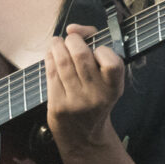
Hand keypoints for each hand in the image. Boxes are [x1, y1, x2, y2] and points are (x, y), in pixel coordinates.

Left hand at [45, 24, 124, 156]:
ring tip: (57, 43)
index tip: (96, 50)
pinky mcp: (57, 105)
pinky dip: (49, 58)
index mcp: (114, 88)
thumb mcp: (107, 79)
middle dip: (73, 40)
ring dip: (57, 45)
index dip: (102, 50)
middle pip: (81, 55)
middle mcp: (96, 96)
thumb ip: (96, 46)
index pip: (111, 62)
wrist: (83, 135)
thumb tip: (73, 28)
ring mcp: (75, 101)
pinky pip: (50, 73)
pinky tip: (51, 54)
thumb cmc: (96, 96)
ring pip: (62, 62)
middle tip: (71, 40)